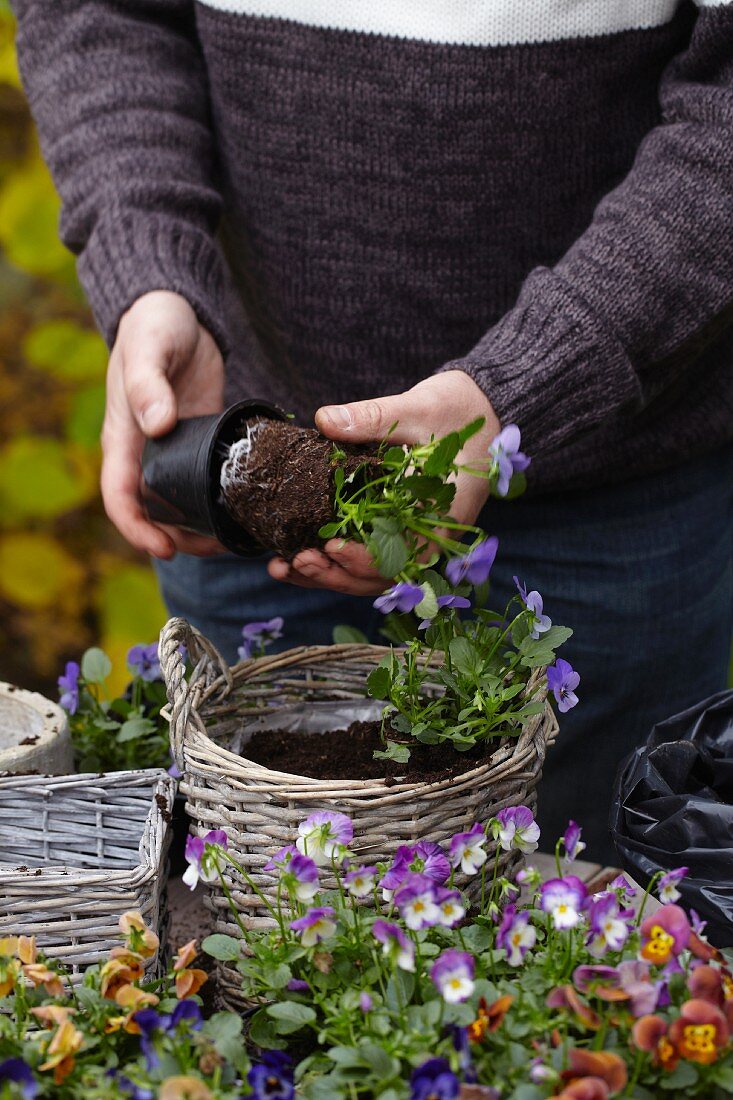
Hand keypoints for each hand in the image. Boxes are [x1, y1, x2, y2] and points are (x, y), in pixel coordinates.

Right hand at [101, 290, 225, 558]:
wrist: (177, 311)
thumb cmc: (154, 326)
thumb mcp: (149, 349)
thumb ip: (148, 384)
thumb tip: (157, 425)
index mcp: (123, 439)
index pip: (120, 497)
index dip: (138, 528)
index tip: (164, 548)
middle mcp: (145, 452)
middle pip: (154, 512)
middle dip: (178, 538)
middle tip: (215, 549)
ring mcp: (173, 450)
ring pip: (182, 502)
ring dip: (202, 526)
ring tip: (234, 539)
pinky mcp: (200, 442)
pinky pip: (207, 480)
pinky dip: (222, 499)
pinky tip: (250, 508)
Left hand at [268, 371, 500, 594]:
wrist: (481, 409)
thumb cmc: (459, 408)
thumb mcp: (419, 407)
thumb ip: (373, 417)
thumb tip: (325, 420)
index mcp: (443, 514)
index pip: (404, 556)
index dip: (365, 559)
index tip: (331, 546)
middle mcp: (429, 534)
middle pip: (382, 576)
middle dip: (336, 575)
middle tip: (295, 561)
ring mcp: (413, 535)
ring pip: (370, 574)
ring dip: (328, 575)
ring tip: (285, 568)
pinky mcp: (397, 528)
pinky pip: (366, 556)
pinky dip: (333, 562)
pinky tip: (296, 557)